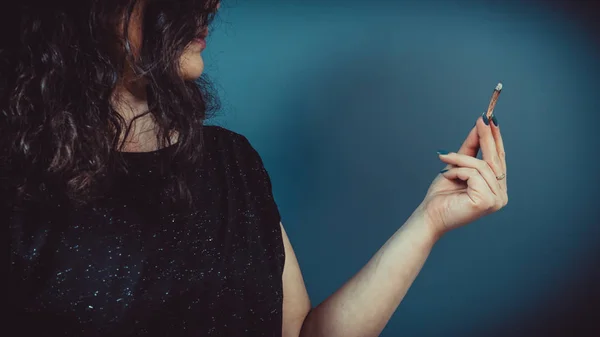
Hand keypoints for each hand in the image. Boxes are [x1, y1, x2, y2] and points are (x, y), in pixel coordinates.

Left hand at [418, 113, 507, 236]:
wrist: (429, 214)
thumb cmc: (442, 194)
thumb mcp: (457, 165)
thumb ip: (471, 148)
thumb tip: (480, 125)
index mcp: (496, 188)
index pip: (499, 160)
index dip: (496, 139)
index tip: (490, 119)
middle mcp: (501, 195)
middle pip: (495, 161)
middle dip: (487, 138)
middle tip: (482, 119)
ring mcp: (496, 200)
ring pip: (482, 166)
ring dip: (460, 159)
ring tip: (444, 158)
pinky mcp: (486, 201)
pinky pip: (474, 174)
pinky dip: (458, 171)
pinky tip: (447, 176)